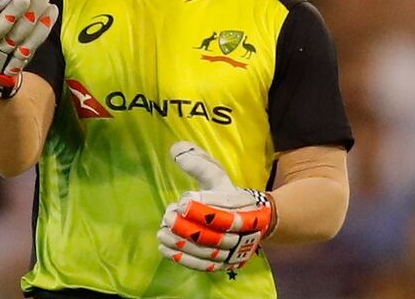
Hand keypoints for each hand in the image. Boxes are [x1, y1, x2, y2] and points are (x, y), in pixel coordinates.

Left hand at [158, 141, 275, 272]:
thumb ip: (197, 163)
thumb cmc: (228, 195)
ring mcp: (233, 248)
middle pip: (212, 230)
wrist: (254, 222)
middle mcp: (239, 227)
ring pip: (206, 250)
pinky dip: (183, 258)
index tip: (181, 201)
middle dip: (186, 226)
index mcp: (239, 203)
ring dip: (181, 243)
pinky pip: (204, 264)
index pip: (221, 206)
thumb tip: (175, 149)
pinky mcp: (225, 263)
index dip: (201, 206)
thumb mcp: (216, 176)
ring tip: (161, 233)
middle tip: (167, 217)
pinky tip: (165, 249)